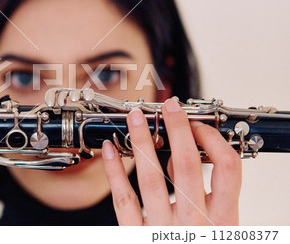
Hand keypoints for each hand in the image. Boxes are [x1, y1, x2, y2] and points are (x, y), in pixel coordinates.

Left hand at [102, 99, 241, 225]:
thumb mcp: (221, 229)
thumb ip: (208, 197)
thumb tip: (190, 160)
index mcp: (222, 220)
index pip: (226, 169)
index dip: (214, 140)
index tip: (201, 124)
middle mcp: (193, 222)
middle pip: (188, 165)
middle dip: (178, 129)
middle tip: (169, 106)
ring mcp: (162, 229)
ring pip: (152, 177)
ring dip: (142, 143)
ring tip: (135, 118)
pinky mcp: (136, 236)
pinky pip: (123, 200)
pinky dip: (114, 172)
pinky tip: (109, 151)